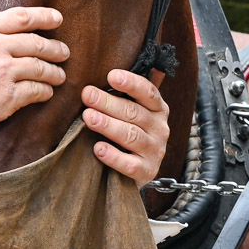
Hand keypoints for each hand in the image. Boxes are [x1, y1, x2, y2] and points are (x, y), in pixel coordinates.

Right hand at [0, 0, 68, 144]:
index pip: (20, 17)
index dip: (44, 16)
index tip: (57, 19)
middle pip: (37, 43)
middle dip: (55, 47)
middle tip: (64, 52)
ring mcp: (3, 74)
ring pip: (40, 68)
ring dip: (54, 72)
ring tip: (59, 75)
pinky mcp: (7, 99)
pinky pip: (35, 91)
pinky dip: (45, 92)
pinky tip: (46, 93)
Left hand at [81, 69, 168, 184]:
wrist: (136, 171)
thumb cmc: (127, 133)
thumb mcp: (128, 114)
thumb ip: (118, 99)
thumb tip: (90, 86)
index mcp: (157, 109)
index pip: (148, 92)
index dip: (131, 83)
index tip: (111, 76)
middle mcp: (160, 128)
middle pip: (134, 113)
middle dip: (108, 103)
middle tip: (87, 95)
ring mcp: (155, 151)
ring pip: (132, 136)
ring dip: (108, 125)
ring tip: (88, 117)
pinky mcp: (147, 171)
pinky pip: (130, 164)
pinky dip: (113, 156)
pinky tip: (98, 148)